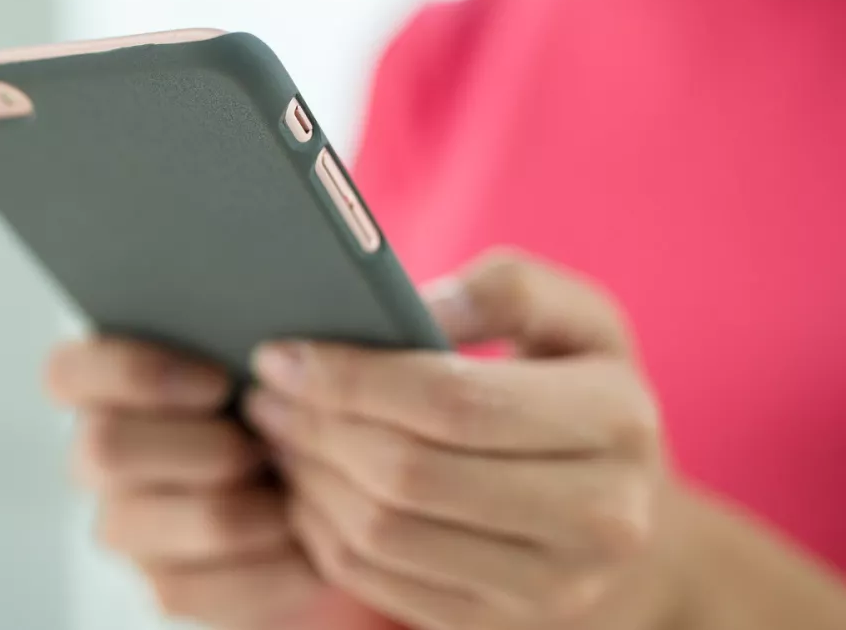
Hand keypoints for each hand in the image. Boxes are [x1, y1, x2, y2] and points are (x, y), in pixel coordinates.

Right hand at [46, 336, 401, 628]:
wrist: (310, 478)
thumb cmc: (274, 398)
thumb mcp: (256, 352)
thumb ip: (243, 333)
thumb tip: (278, 346)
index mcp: (102, 385)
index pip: (66, 373)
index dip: (135, 373)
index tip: (217, 381)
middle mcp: (96, 455)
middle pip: (104, 450)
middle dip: (202, 448)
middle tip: (263, 446)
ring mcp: (124, 523)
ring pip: (147, 523)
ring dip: (239, 510)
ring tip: (291, 495)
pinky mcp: (163, 583)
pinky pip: (187, 590)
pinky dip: (262, 568)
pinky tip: (301, 543)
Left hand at [247, 251, 675, 629]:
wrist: (620, 509)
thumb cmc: (573, 384)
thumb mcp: (569, 316)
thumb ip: (503, 288)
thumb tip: (415, 306)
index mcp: (618, 420)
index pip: (454, 402)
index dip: (353, 377)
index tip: (284, 353)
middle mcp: (599, 519)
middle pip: (409, 474)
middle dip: (318, 427)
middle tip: (265, 392)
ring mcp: (551, 589)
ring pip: (382, 533)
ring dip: (309, 478)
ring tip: (279, 431)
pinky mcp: (497, 627)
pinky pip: (376, 581)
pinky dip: (320, 529)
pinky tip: (306, 485)